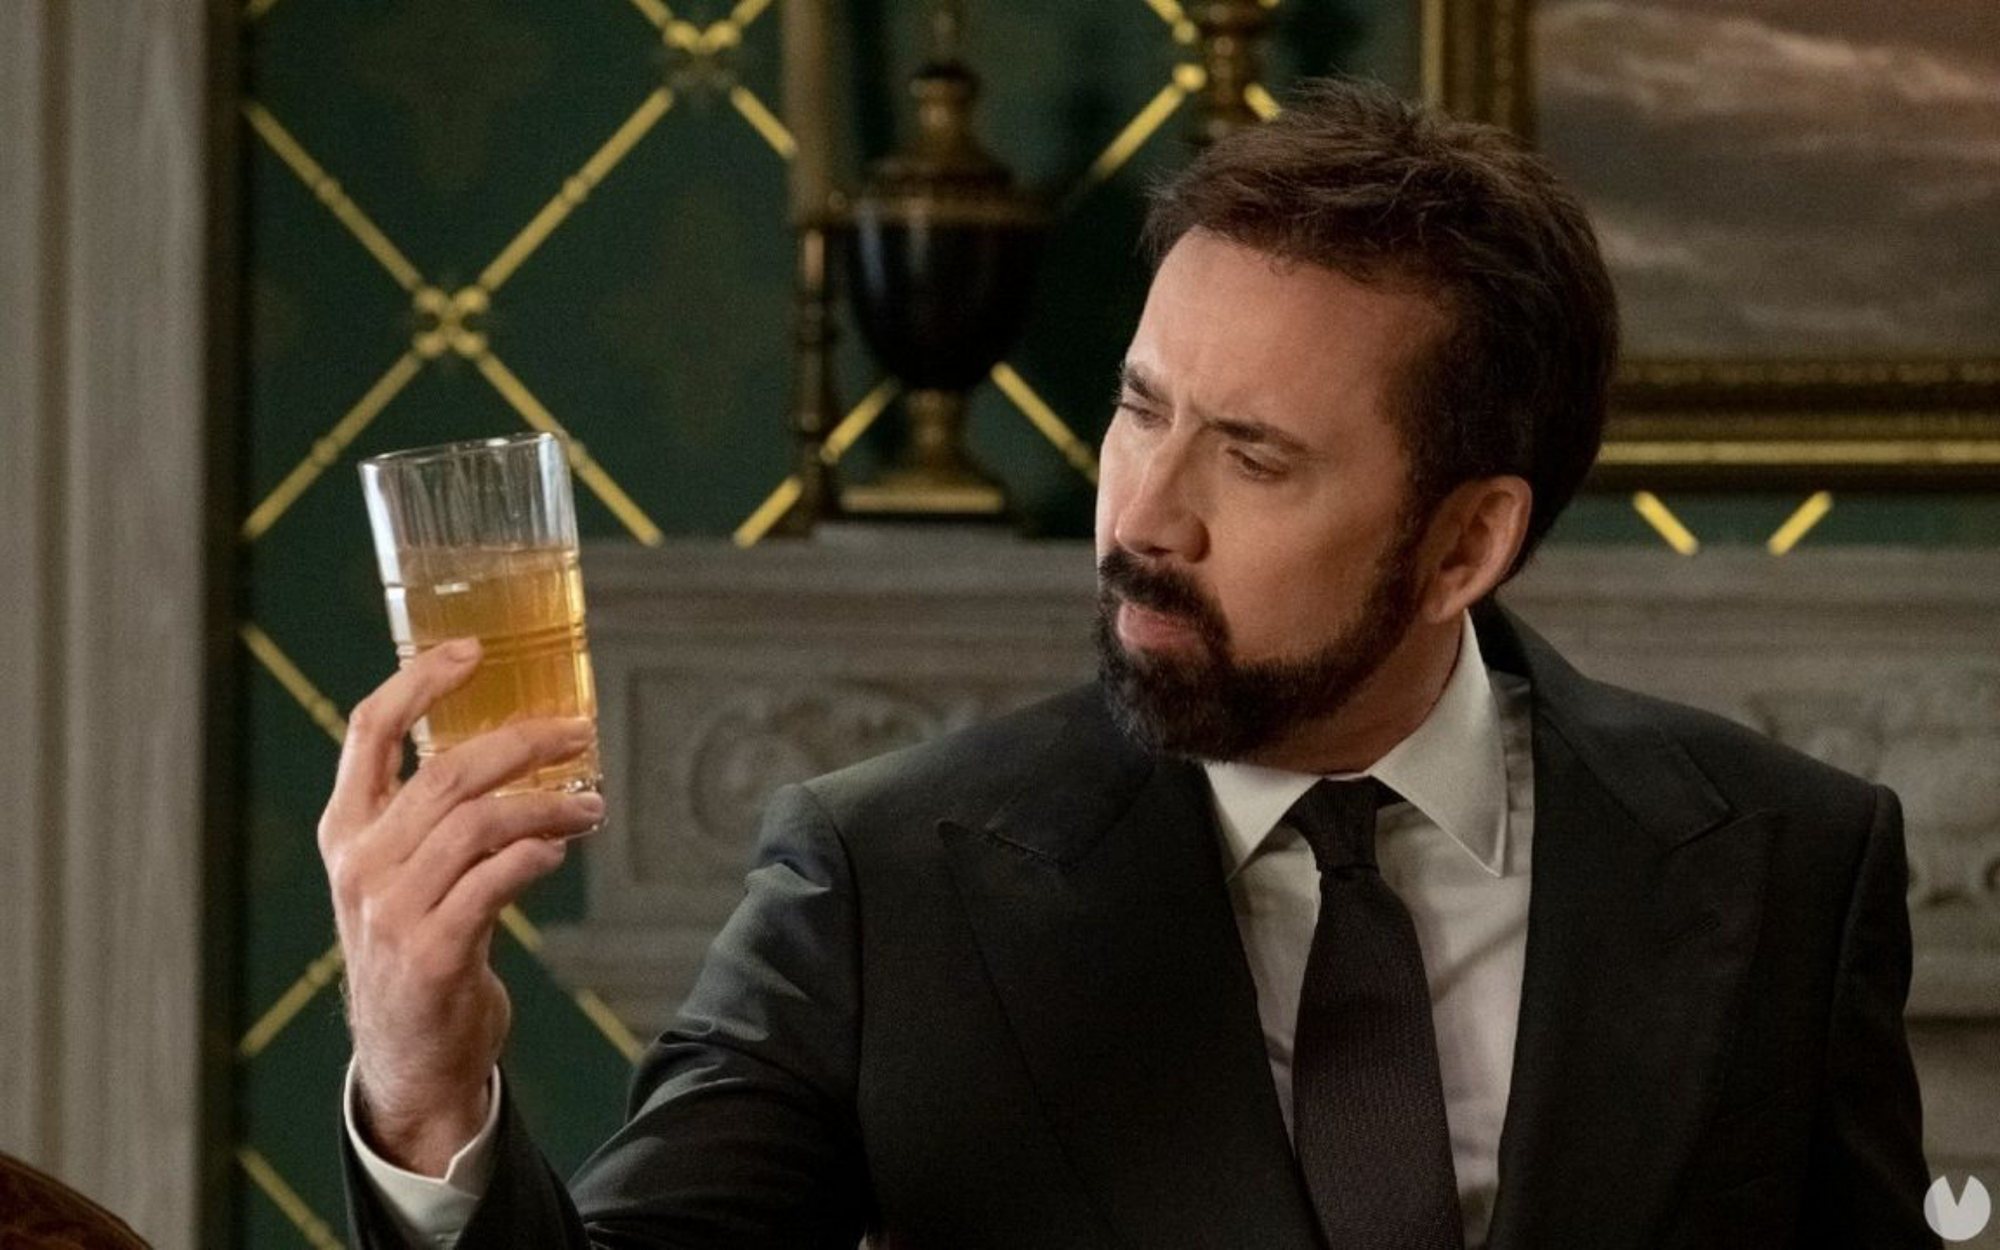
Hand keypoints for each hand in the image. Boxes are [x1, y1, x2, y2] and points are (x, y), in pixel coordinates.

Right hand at [318, 637, 602, 1174]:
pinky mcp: (431, 954)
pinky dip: (534, 856)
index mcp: (347, 830)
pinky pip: (493, 883)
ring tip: (592, 806)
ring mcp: (390, 911)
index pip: (369, 732)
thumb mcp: (407, 874)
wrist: (409, 1059)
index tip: (475, 650)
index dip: (421, 682)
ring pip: (478, 824)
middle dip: (523, 742)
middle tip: (579, 732)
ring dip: (548, 805)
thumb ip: (439, 817)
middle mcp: (360, 864)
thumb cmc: (422, 948)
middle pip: (446, 773)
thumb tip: (516, 746)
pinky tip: (560, 850)